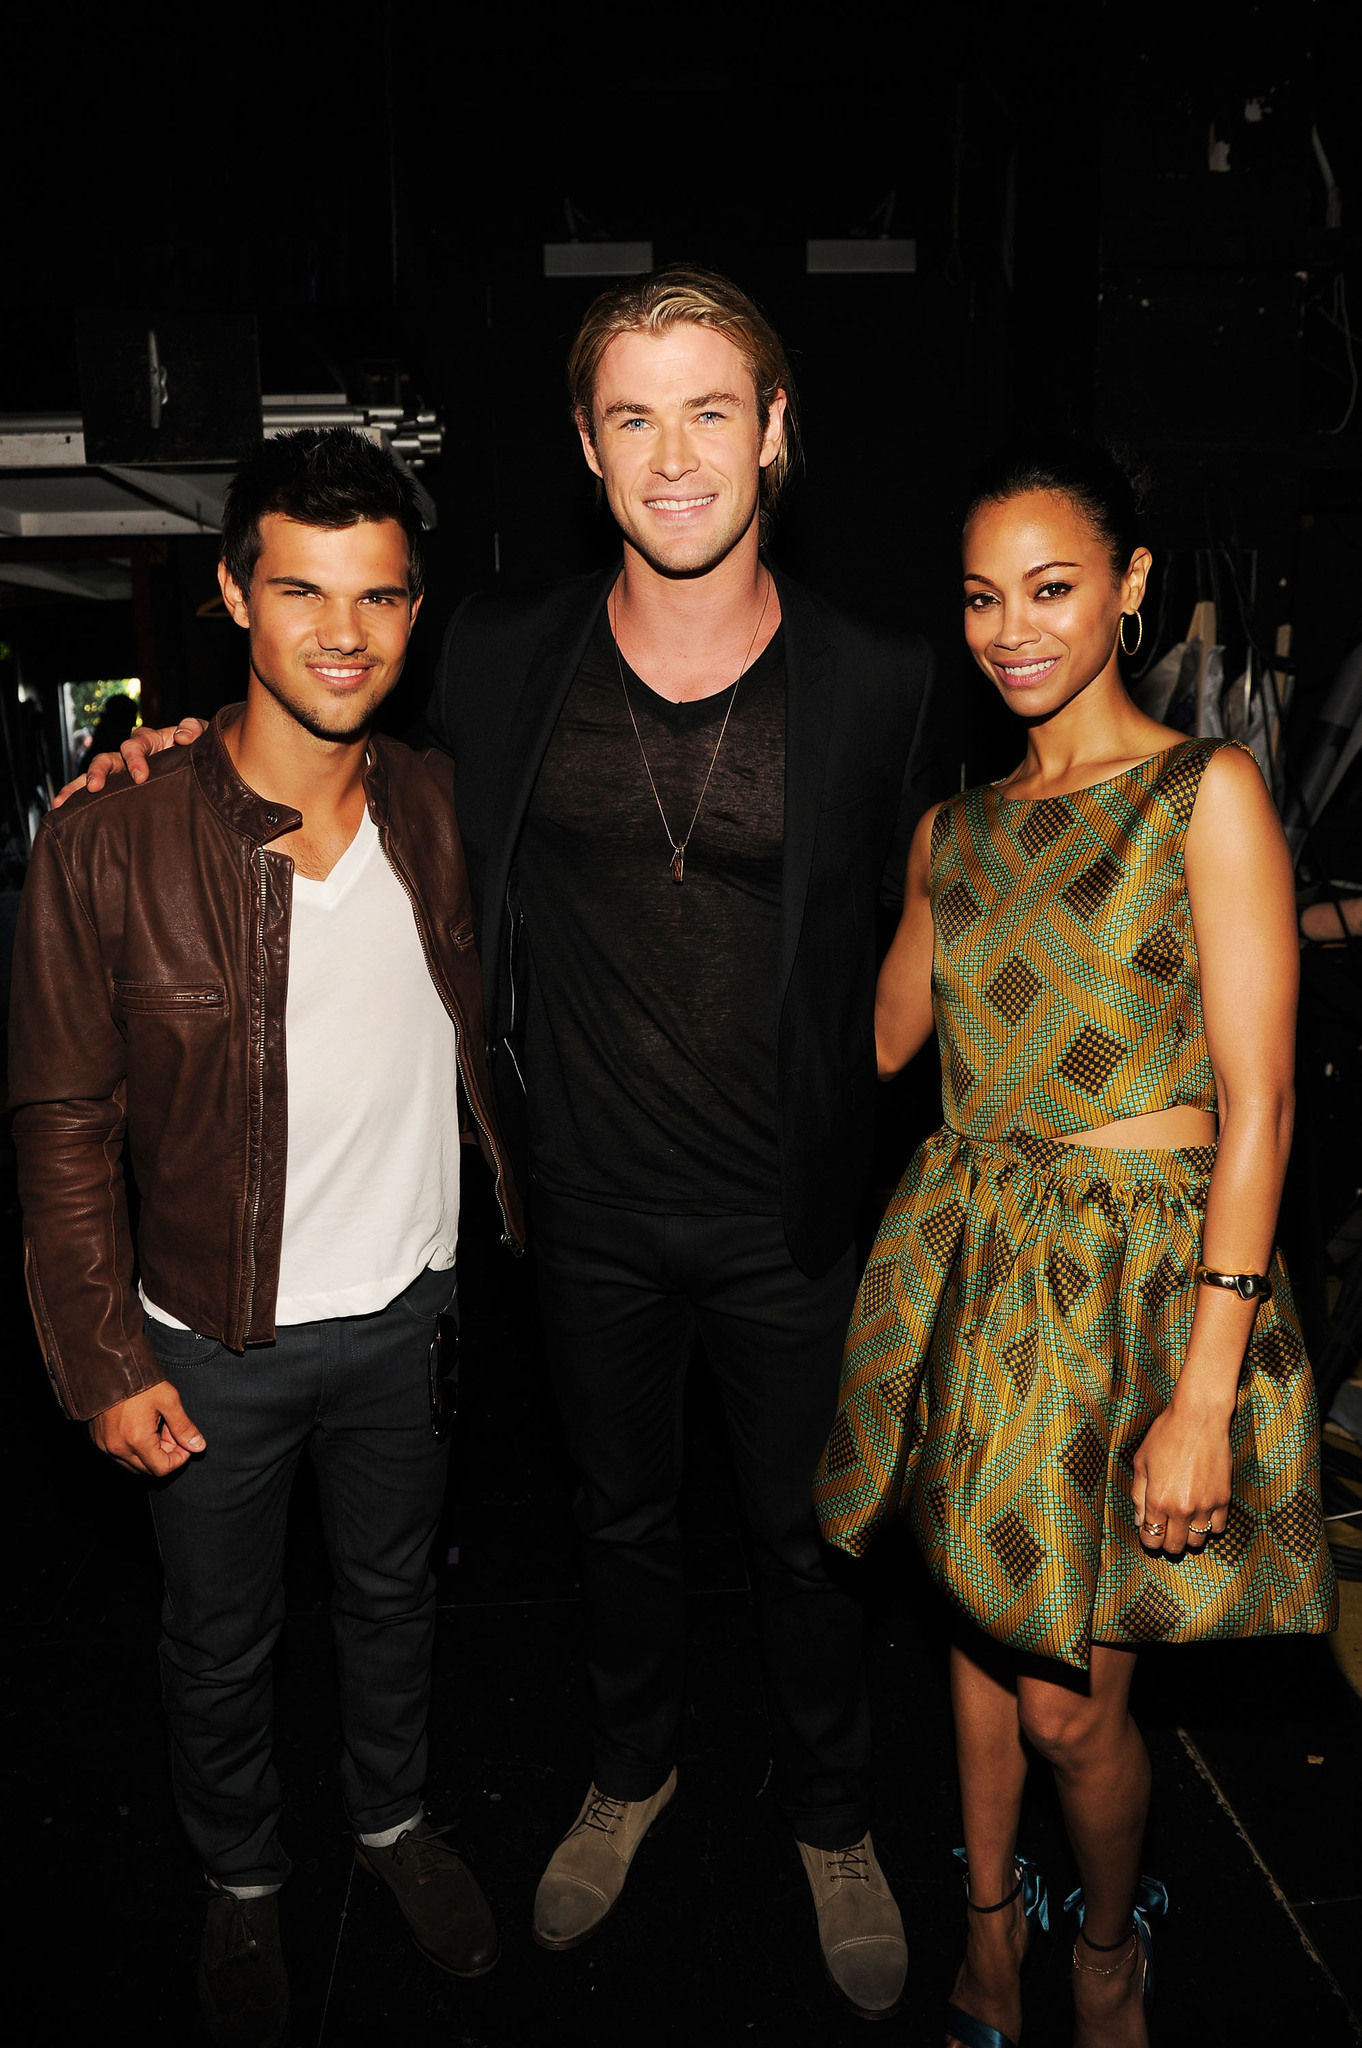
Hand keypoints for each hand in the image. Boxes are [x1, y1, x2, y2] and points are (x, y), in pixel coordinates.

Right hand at [53, 718, 207, 806]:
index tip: (141, 777)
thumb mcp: (204, 737)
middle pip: (108, 758)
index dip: (135, 758)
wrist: (207, 770)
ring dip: (79, 786)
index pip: (135, 744)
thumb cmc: (202, 751)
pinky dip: (78, 800)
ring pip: (96, 776)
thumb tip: (182, 735)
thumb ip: (195, 730)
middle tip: (95, 787)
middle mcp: (132, 757)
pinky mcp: (123, 791)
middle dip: (99, 772)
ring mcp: (125, 774)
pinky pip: (98, 795)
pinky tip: (63, 811)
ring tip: (64, 802)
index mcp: (151, 742)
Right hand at [89, 1380, 205, 1477]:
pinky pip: (120, 1456)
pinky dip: (133, 1448)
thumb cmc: (140, 1382)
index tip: (183, 1441)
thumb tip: (198, 1447)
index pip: (162, 1469)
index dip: (178, 1458)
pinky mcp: (98, 1440)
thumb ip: (184, 1427)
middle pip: (149, 1469)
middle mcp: (118, 1449)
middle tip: (169, 1429)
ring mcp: (105, 1446)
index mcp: (137, 1441)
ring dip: (149, 1452)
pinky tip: (140, 1426)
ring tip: (155, 1426)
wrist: (108, 1368)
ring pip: (134, 1465)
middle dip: (165, 1454)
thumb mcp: (169, 1400)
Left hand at [1131, 1394, 1230, 1555]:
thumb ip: (1138, 1495)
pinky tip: (1202, 1512)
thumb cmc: (1166, 1435)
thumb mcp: (1141, 1462)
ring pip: (1197, 1542)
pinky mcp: (1224, 1499)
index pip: (1152, 1540)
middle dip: (1167, 1540)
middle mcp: (1182, 1509)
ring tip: (1184, 1519)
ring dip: (1189, 1535)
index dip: (1149, 1538)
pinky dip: (1209, 1525)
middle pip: (1175, 1546)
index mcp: (1158, 1501)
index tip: (1150, 1529)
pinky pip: (1218, 1528)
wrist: (1199, 1418)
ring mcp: (1205, 1506)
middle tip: (1166, 1527)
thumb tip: (1139, 1521)